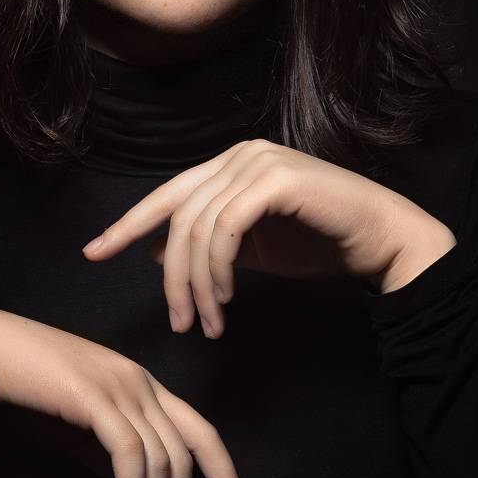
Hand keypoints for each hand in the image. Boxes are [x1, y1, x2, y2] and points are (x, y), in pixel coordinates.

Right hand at [0, 307, 250, 477]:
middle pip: (186, 458)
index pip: (203, 433)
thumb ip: (112, 453)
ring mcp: (121, 387)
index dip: (226, 476)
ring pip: (161, 463)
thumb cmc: (30, 390)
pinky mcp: (95, 397)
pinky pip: (129, 454)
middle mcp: (142, 384)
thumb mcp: (81, 427)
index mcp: (144, 386)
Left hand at [81, 138, 455, 336]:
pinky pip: (225, 229)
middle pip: (178, 217)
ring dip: (197, 285)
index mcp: (230, 164)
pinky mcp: (276, 180)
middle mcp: (239, 155)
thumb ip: (210, 245)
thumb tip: (155, 252)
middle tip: (178, 323)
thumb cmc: (322, 242)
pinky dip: (219, 269)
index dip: (127, 225)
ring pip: (198, 228)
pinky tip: (227, 300)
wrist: (383, 239)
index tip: (94, 253)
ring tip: (208, 322)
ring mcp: (258, 162)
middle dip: (171, 276)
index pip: (166, 195)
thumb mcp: (254, 248)